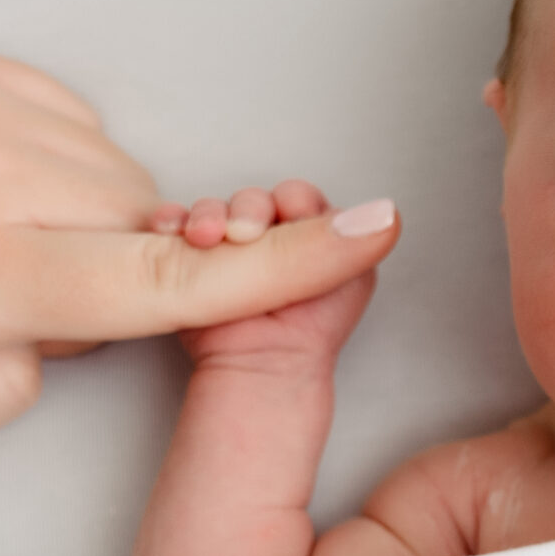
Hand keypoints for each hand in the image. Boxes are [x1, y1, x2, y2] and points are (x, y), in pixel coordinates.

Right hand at [159, 182, 380, 373]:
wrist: (265, 359)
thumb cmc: (316, 323)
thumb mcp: (353, 271)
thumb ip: (355, 232)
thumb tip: (381, 207)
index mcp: (311, 232)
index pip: (295, 195)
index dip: (290, 202)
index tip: (289, 217)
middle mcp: (270, 236)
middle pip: (253, 200)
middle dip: (248, 210)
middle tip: (245, 233)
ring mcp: (229, 246)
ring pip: (215, 209)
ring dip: (209, 215)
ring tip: (205, 236)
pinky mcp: (193, 257)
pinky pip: (177, 225)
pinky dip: (174, 221)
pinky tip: (173, 229)